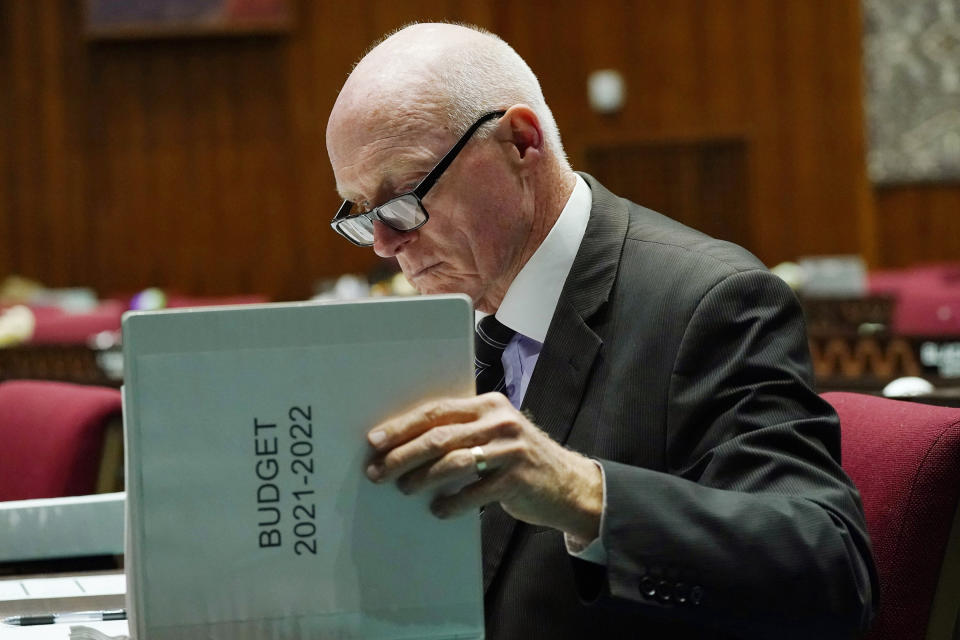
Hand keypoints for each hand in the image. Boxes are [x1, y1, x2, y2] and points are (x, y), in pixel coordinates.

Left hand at [365, 392, 602, 540]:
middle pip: (439, 436)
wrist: (569, 485)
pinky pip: (473, 492)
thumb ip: (464, 430)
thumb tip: (407, 443)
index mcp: (489, 404)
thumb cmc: (521, 459)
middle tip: (377, 470)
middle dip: (402, 454)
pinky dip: (451, 503)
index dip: (402, 425)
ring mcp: (510, 449)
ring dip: (421, 478)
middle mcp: (500, 422)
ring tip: (403, 488)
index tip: (375, 439)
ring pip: (452, 462)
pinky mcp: (517, 479)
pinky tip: (438, 510)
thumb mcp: (496, 433)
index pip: (437, 410)